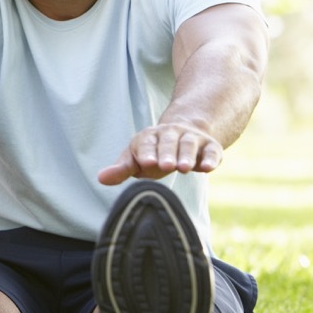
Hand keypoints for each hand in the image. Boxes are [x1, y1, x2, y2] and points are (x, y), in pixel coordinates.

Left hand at [98, 123, 222, 185]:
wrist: (184, 133)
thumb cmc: (154, 153)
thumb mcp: (136, 159)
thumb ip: (121, 169)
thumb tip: (101, 179)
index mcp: (150, 137)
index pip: (147, 144)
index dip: (147, 152)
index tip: (146, 162)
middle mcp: (171, 134)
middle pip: (169, 142)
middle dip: (168, 153)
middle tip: (166, 166)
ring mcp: (191, 138)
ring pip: (189, 145)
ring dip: (187, 156)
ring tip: (184, 169)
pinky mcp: (210, 147)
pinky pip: (211, 151)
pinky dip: (211, 159)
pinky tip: (208, 168)